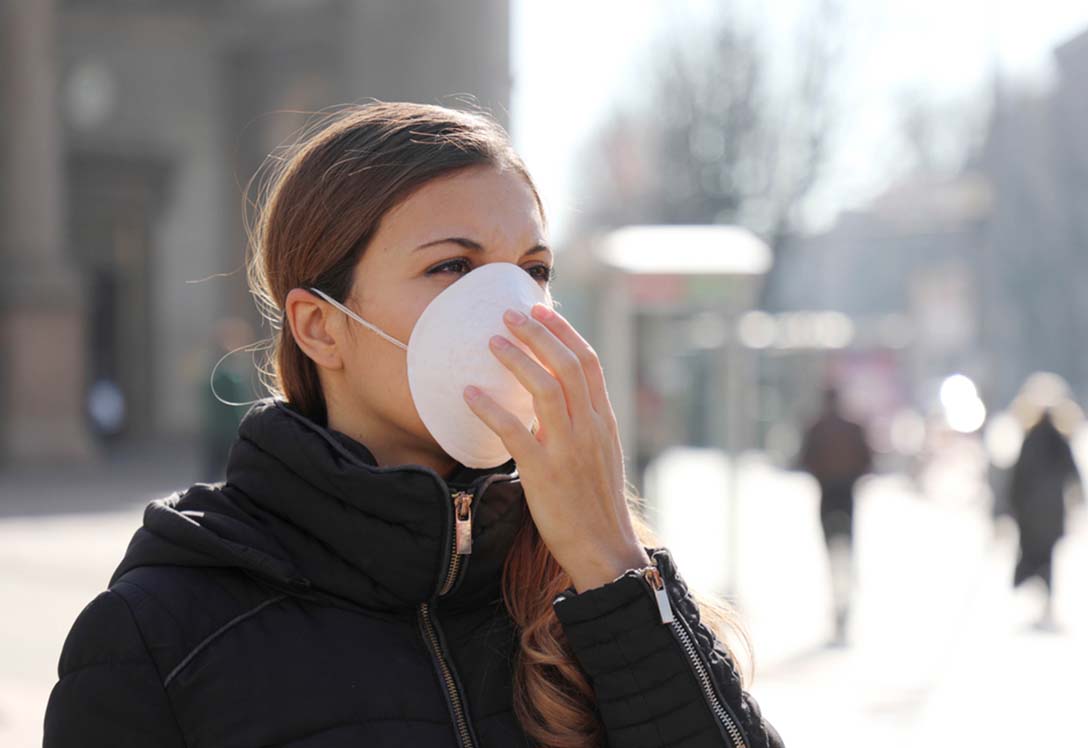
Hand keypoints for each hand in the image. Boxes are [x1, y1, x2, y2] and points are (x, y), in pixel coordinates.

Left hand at [462, 303, 649, 591]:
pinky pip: (515, 432)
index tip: (540, 309)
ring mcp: (569, 449)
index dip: (563, 331)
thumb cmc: (595, 502)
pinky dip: (491, 409)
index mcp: (604, 420)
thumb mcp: (600, 453)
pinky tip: (469, 394)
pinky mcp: (544, 473)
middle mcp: (590, 428)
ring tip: (491, 342)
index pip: (588, 362)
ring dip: (516, 360)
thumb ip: (583, 421)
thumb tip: (558, 393)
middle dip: (538, 333)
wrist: (604, 548)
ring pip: (546, 390)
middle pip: (567, 365)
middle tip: (509, 313)